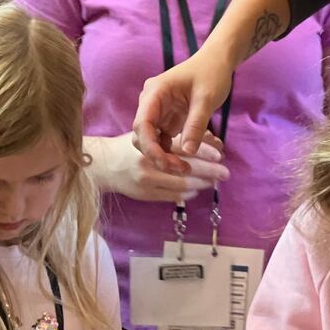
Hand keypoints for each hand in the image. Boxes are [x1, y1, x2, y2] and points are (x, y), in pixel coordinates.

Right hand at [87, 131, 227, 202]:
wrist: (104, 165)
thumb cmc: (129, 145)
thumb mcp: (149, 132)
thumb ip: (174, 136)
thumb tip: (208, 140)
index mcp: (149, 141)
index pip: (181, 146)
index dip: (203, 150)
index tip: (220, 154)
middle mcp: (148, 162)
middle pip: (185, 168)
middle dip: (208, 171)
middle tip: (225, 173)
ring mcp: (146, 180)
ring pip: (181, 185)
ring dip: (201, 184)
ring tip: (213, 181)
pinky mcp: (145, 194)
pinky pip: (172, 196)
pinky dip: (187, 193)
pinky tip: (196, 190)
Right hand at [134, 51, 236, 172]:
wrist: (217, 61)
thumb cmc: (212, 73)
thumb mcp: (207, 99)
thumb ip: (196, 124)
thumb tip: (188, 152)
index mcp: (154, 93)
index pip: (142, 124)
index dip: (151, 147)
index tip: (168, 163)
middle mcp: (150, 102)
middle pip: (143, 135)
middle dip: (157, 155)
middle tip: (182, 169)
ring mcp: (157, 111)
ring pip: (150, 140)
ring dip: (163, 156)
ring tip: (185, 168)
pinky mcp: (166, 119)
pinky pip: (161, 140)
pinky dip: (170, 152)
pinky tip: (186, 161)